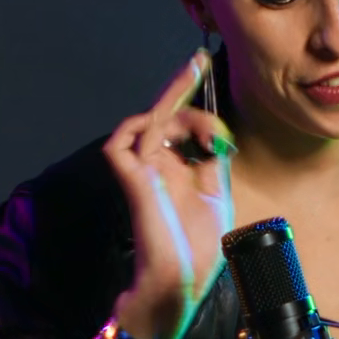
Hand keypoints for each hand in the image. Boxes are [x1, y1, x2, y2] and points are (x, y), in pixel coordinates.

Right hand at [103, 51, 234, 338]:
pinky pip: (121, 144)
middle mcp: (157, 167)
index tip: (209, 77)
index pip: (181, 125)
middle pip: (164, 116)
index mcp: (178, 170)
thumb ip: (213, 158)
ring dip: (179, 119)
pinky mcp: (131, 182)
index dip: (193, 101)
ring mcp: (142, 173)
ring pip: (147, 124)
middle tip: (198, 60)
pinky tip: (169, 134)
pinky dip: (143, 130)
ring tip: (209, 135)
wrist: (183, 279)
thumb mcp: (217, 192)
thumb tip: (217, 132)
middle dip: (180, 86)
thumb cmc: (200, 246)